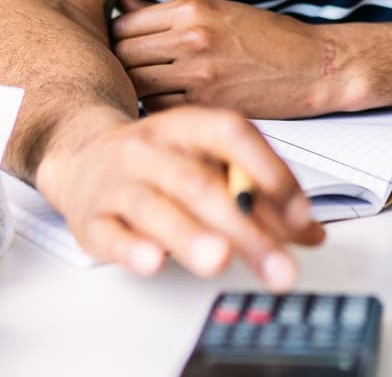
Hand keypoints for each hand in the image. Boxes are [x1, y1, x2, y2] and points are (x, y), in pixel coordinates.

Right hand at [34, 103, 324, 288]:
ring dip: (189, 235)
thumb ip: (260, 195)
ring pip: (155, 207)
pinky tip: (153, 261)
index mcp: (187, 126)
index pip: (231, 135)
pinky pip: (110, 233)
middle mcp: (151, 149)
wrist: (82, 155)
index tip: (299, 215)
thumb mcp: (209, 163)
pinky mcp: (91, 219)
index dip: (268, 171)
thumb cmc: (159, 162)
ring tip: (219, 259)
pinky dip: (132, 249)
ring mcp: (117, 183)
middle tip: (277, 264)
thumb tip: (310, 233)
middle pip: (200, 183)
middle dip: (244, 227)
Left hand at [113, 0, 347, 117]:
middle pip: (123, 54)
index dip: (117, 38)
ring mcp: (199, 73)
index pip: (124, 24)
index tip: (124, 47)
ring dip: (136, 88)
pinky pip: (159, 108)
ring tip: (147, 88)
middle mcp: (192, 38)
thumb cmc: (268, 38)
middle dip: (121, 64)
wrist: (314, 66)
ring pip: (136, 84)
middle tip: (130, 72)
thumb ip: (165, 11)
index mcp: (192, 9)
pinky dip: (158, 107)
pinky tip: (169, 103)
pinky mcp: (208, 104)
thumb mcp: (217, 9)